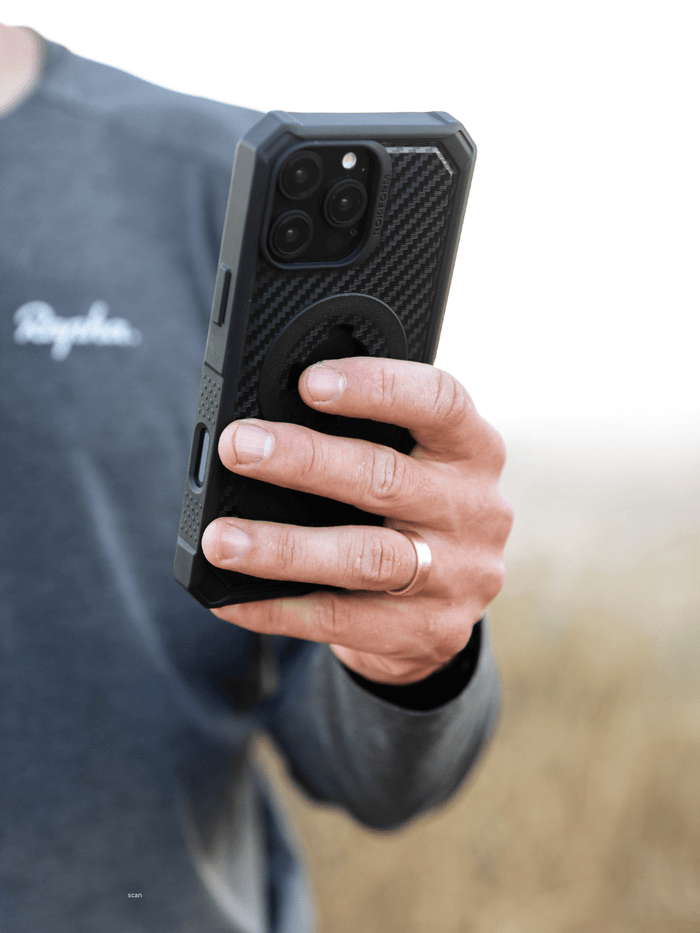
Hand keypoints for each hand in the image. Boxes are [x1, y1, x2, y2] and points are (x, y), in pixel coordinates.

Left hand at [201, 357, 512, 685]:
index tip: (309, 382)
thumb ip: (363, 438)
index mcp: (472, 449)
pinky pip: (342, 620)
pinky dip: (278, 609)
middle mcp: (475, 510)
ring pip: (365, 558)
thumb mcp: (410, 462)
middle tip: (238, 447)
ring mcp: (458, 576)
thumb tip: (265, 425)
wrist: (440, 606)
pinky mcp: (432, 632)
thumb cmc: (406, 510)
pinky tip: (230, 598)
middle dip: (305, 461)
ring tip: (221, 539)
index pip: (439, 401)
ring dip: (284, 547)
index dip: (376, 387)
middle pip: (387, 479)